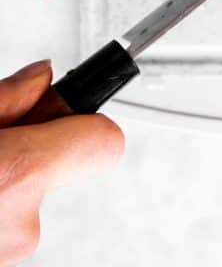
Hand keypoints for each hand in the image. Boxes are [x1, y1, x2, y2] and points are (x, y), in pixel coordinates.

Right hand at [0, 60, 122, 265]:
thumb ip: (9, 97)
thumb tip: (42, 79)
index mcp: (18, 174)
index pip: (105, 141)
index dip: (85, 118)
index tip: (71, 105)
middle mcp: (23, 224)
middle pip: (61, 165)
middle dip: (33, 146)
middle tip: (2, 135)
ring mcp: (10, 255)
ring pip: (30, 197)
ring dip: (7, 180)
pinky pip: (8, 223)